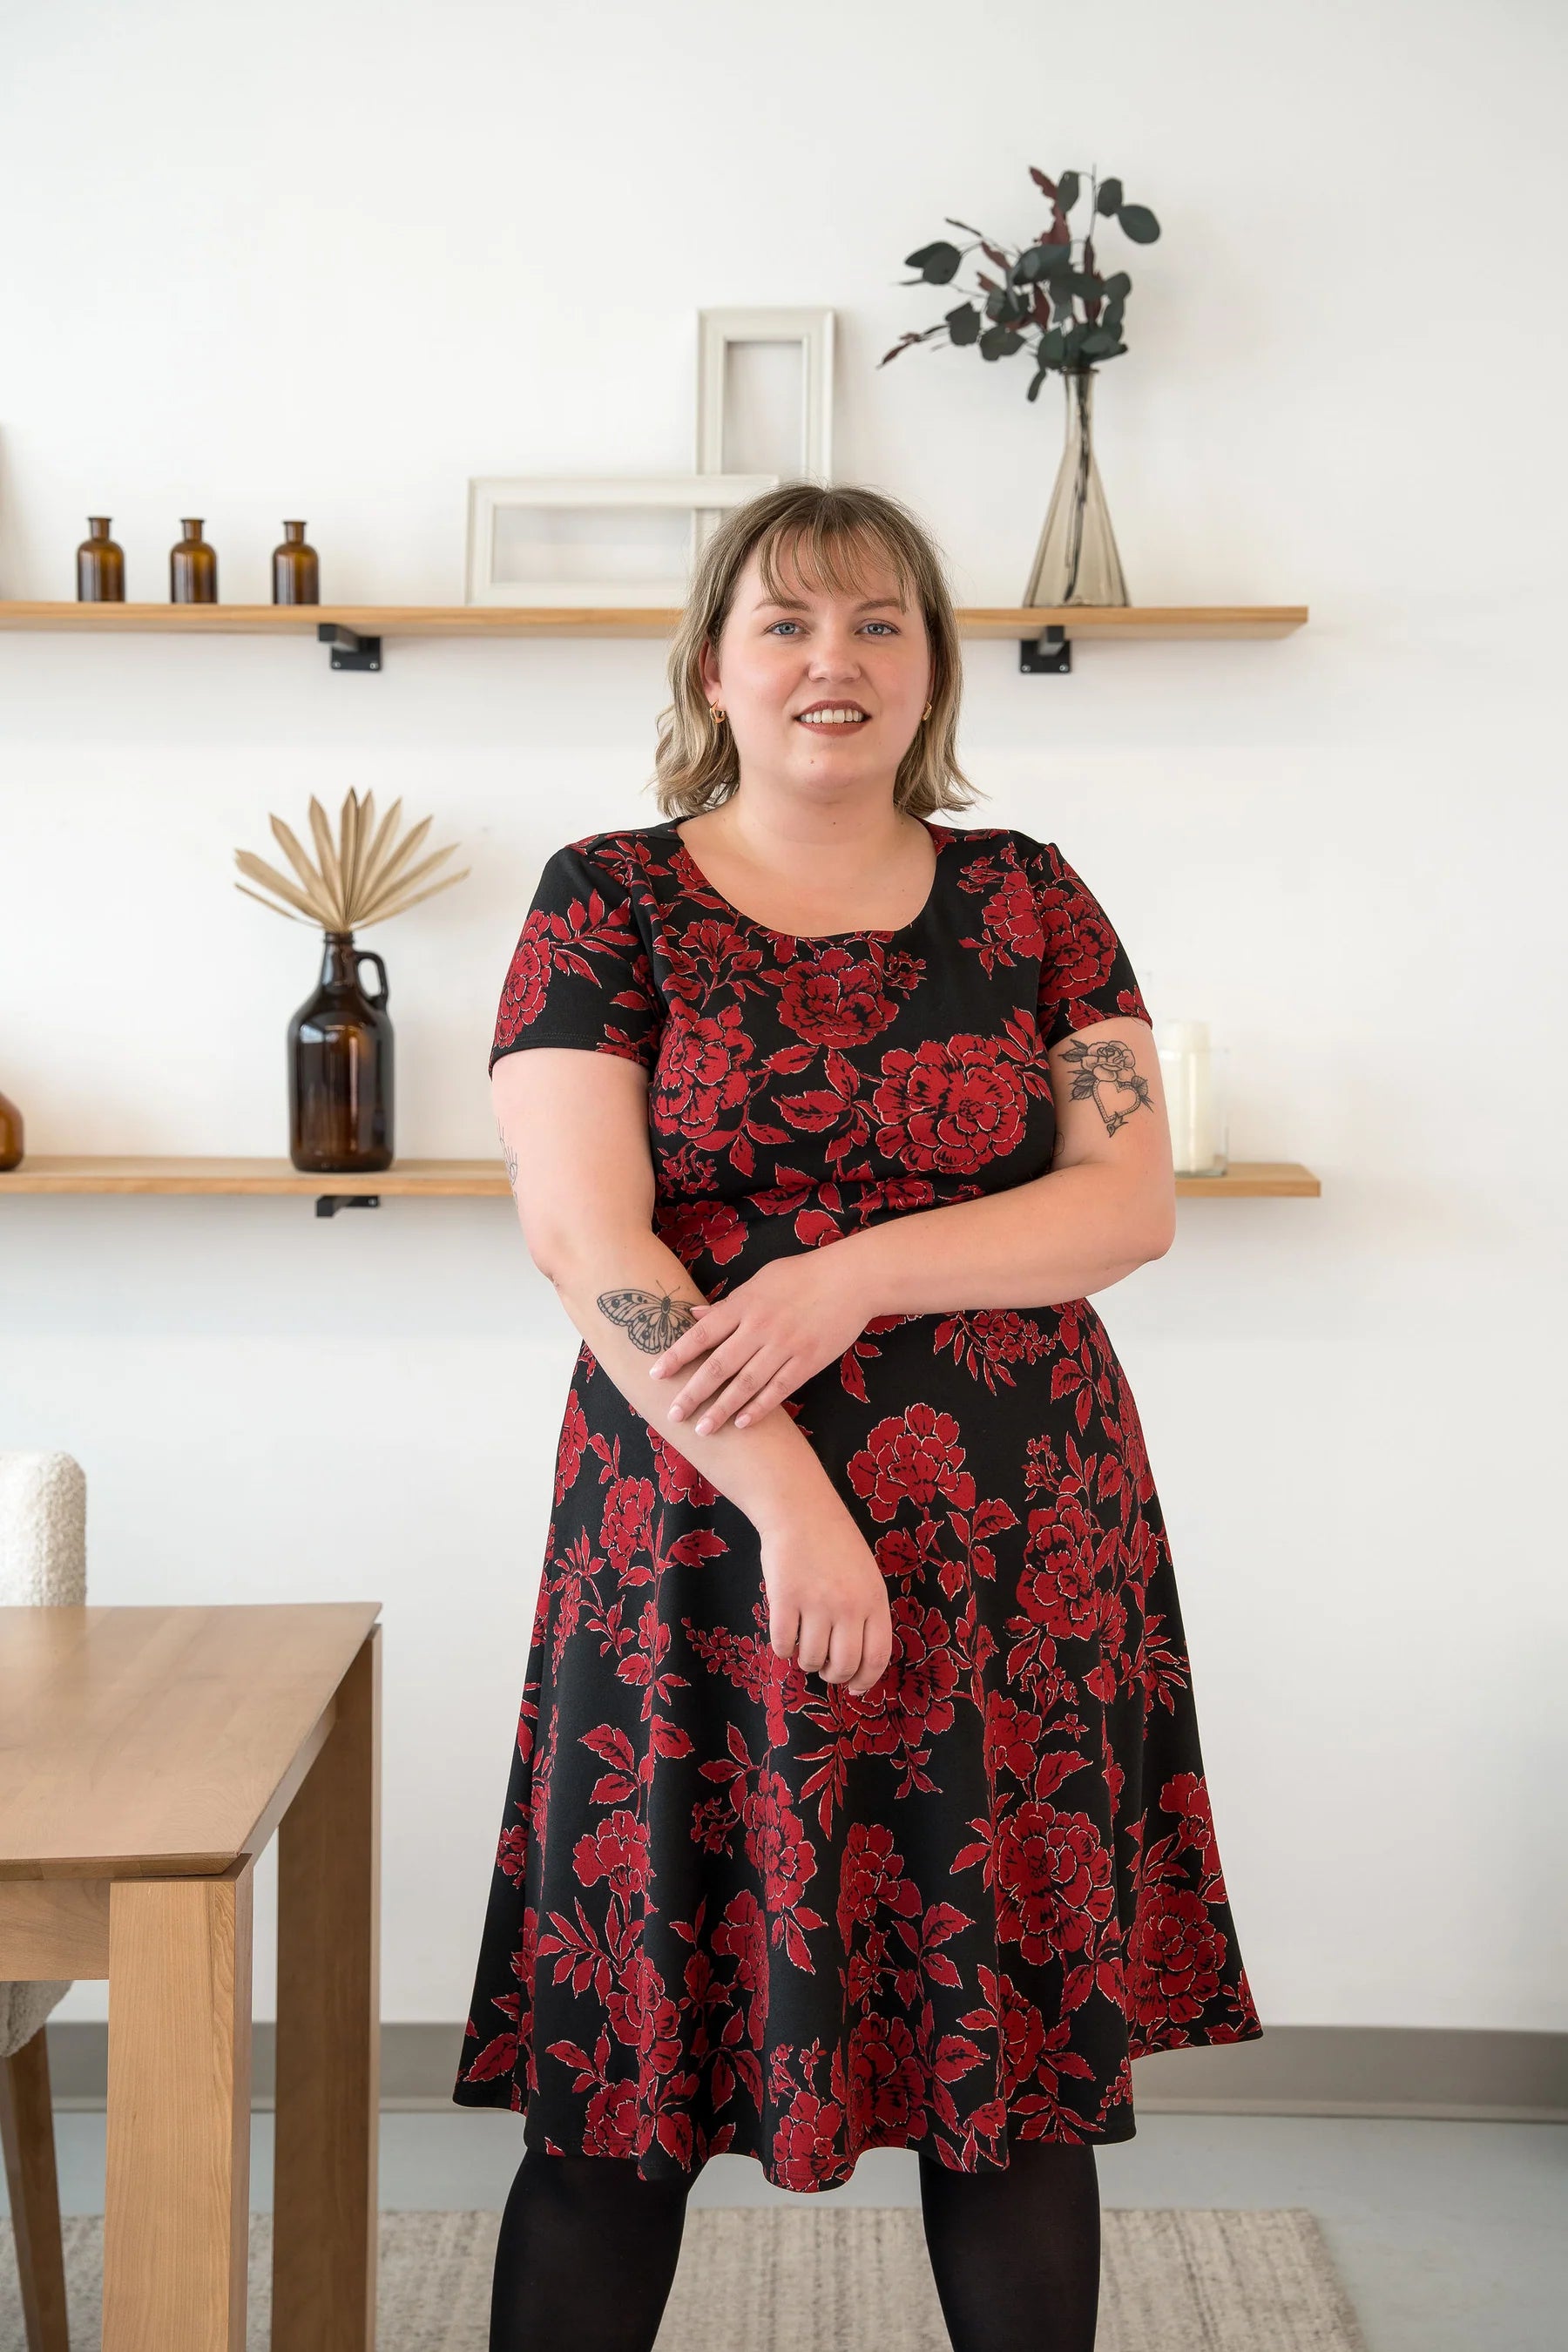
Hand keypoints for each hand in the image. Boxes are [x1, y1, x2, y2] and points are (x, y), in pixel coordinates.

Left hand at [646, 1245, 870, 1435]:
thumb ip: (728, 1304)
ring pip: (746, 1384)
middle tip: (673, 1414)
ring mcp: (785, 1346)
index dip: (677, 1356)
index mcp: (745, 1304)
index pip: (702, 1334)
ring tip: (703, 1428)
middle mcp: (760, 1327)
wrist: (852, 1278)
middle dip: (693, 1392)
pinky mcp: (808, 1361)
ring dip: (722, 1408)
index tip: (655, 1376)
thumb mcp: (760, 1281)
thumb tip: (693, 1316)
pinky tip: (742, 1423)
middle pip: (719, 1365)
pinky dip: (759, 1408)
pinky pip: (778, 1389)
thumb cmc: (802, 1275)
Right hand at [759, 1495, 892, 1697]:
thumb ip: (866, 1613)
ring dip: (807, 1661)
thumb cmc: (835, 1543)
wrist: (801, 1511)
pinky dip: (784, 1649)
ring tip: (805, 1645)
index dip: (865, 1680)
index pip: (876, 1657)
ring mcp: (816, 1603)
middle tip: (825, 1669)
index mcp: (874, 1599)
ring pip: (812, 1659)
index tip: (854, 1687)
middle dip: (833, 1676)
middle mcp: (848, 1605)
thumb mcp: (866, 1575)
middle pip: (844, 1665)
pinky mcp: (785, 1599)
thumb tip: (860, 1661)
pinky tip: (786, 1635)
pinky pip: (784, 1644)